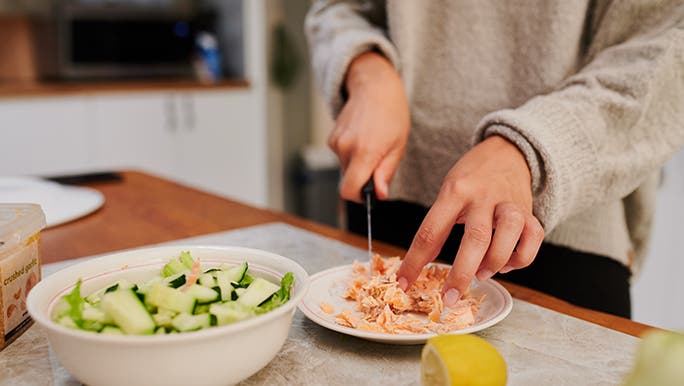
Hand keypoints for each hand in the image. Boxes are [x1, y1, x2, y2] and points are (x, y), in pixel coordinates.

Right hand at [329, 51, 409, 201]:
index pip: (348, 190)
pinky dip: (351, 154)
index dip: (358, 197)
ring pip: (344, 169)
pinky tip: (362, 138)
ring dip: (357, 165)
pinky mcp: (331, 138)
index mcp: (364, 152)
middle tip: (378, 161)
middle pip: (348, 181)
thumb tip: (379, 195)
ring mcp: (335, 142)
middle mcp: (345, 148)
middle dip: (362, 179)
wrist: (374, 87)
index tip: (369, 194)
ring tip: (372, 144)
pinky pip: (341, 157)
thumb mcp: (398, 146)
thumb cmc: (391, 114)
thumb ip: (386, 173)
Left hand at [396, 136, 543, 306]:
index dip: (414, 262)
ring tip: (483, 274)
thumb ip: (438, 224)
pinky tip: (507, 263)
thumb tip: (423, 264)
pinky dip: (521, 258)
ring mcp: (509, 203)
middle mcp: (483, 197)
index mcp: (454, 192)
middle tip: (450, 298)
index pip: (430, 231)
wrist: (507, 151)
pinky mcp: (530, 211)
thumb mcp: (448, 192)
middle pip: (475, 238)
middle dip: (461, 273)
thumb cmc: (471, 177)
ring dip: (495, 262)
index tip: (404, 284)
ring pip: (509, 235)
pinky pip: (533, 238)